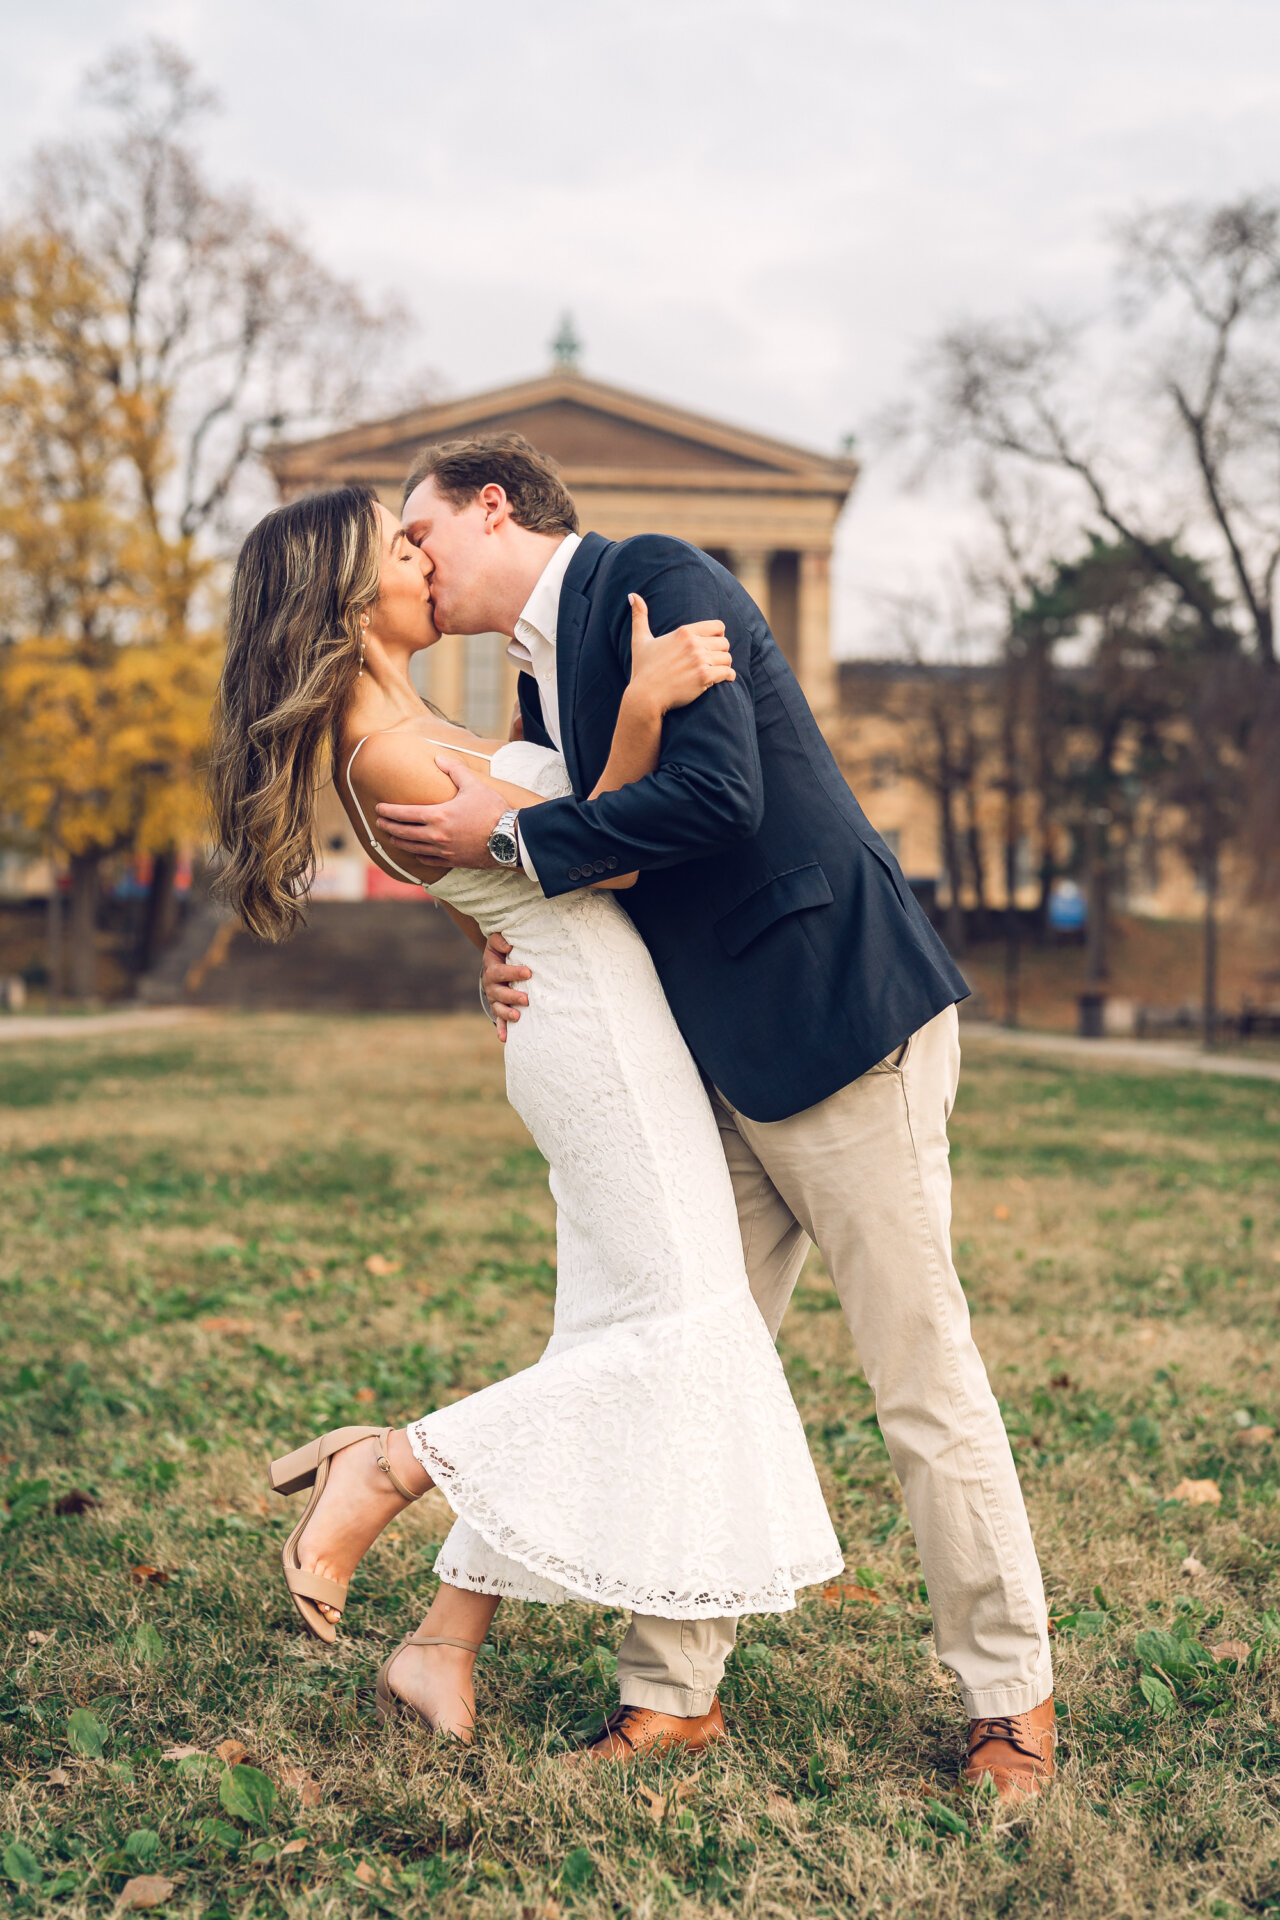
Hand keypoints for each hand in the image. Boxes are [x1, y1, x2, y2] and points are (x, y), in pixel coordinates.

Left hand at [376, 757, 507, 867]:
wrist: (510, 838)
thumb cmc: (492, 810)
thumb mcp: (473, 785)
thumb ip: (454, 770)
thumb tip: (439, 758)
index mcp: (438, 815)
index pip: (404, 813)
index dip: (389, 811)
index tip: (379, 808)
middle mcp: (436, 835)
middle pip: (403, 832)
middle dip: (388, 827)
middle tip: (378, 823)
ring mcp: (443, 851)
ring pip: (413, 848)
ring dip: (399, 842)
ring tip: (392, 838)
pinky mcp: (453, 861)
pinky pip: (428, 860)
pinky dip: (418, 856)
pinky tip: (414, 852)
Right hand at [482, 931, 530, 1041]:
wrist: (494, 962)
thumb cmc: (500, 952)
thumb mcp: (496, 943)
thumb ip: (499, 940)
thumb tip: (508, 946)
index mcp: (492, 970)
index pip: (500, 972)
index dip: (513, 972)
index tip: (528, 972)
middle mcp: (491, 986)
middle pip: (499, 993)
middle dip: (512, 996)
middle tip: (526, 999)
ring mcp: (494, 999)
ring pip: (498, 1008)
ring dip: (507, 1013)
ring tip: (518, 1016)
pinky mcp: (498, 1008)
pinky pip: (499, 1020)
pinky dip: (502, 1029)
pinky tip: (505, 1038)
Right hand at [626, 593, 734, 714]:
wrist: (644, 696)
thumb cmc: (643, 669)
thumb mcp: (640, 640)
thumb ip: (639, 616)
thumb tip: (632, 595)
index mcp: (684, 632)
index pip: (718, 626)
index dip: (719, 635)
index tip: (714, 644)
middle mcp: (693, 644)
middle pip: (724, 642)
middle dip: (721, 652)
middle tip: (716, 660)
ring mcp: (699, 660)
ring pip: (727, 658)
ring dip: (725, 664)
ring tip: (719, 670)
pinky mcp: (704, 677)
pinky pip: (728, 672)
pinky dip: (729, 676)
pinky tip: (726, 678)